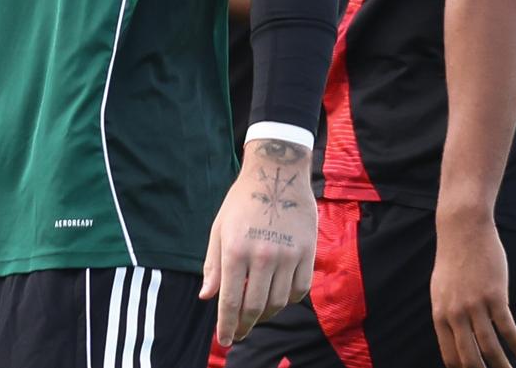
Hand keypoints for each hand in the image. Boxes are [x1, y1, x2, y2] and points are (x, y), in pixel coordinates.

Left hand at [199, 138, 316, 346]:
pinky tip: (277, 299)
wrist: (277, 175)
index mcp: (235, 249)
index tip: (226, 340)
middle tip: (239, 333)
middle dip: (245, 325)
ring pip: (279, 302)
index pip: (231, 299)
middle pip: (255, 306)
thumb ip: (213, 265)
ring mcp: (288, 256)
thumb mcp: (219, 229)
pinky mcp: (307, 254)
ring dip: (266, 314)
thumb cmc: (241, 202)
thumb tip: (207, 297)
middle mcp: (262, 256)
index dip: (227, 324)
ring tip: (255, 316)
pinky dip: (288, 301)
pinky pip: (299, 290)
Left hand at [432, 207, 515, 366]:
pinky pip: (507, 328)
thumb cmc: (453, 261)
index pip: (449, 354)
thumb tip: (455, 335)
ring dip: (502, 364)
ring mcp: (474, 305)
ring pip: (490, 346)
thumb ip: (447, 312)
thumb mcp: (441, 289)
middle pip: (469, 357)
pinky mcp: (494, 296)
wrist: (462, 230)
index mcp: (439, 313)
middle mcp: (454, 313)